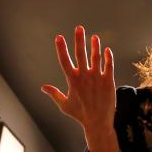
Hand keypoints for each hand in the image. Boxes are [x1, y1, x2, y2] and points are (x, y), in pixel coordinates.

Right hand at [41, 25, 118, 151]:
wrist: (98, 123)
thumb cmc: (80, 114)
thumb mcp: (64, 105)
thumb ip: (54, 94)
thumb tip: (43, 87)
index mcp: (72, 81)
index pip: (64, 60)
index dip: (61, 48)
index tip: (59, 37)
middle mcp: (85, 77)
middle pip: (81, 54)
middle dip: (79, 40)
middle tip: (79, 28)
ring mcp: (97, 78)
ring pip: (96, 57)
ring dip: (95, 46)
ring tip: (94, 37)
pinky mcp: (109, 81)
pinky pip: (108, 66)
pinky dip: (107, 57)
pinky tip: (106, 49)